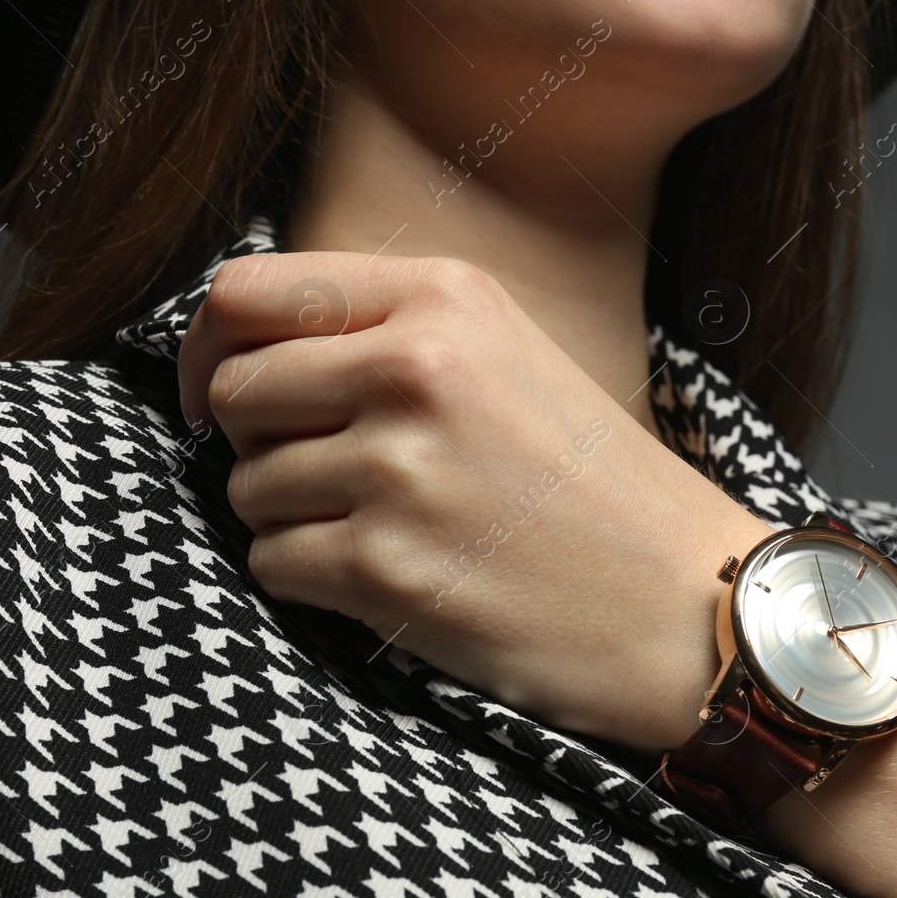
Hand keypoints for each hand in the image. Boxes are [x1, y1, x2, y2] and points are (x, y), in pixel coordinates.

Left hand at [177, 252, 778, 752]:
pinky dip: (309, 578)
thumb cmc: (593, 484)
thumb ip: (385, 330)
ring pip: (246, 486)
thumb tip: (234, 350)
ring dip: (289, 516)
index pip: (247, 294)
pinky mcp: (387, 569)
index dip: (211, 348)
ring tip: (382, 528)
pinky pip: (271, 562)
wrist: (684, 603)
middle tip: (327, 475)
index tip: (221, 395)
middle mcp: (415, 368)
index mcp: (445, 297)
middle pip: (236, 390)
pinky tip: (385, 578)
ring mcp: (400, 470)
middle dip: (257, 441)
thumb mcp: (506, 355)